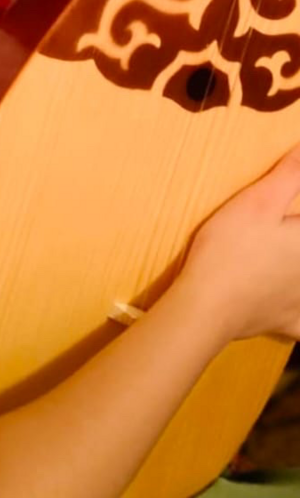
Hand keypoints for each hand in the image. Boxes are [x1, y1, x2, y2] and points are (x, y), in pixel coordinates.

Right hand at [182, 146, 299, 343]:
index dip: (298, 210)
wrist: (207, 305)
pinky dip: (298, 318)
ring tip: (287, 263)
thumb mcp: (259, 201)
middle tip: (287, 229)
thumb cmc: (230, 249)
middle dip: (296, 235)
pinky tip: (294, 313)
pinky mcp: (285, 323)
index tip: (292, 214)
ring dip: (298, 278)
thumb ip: (291, 173)